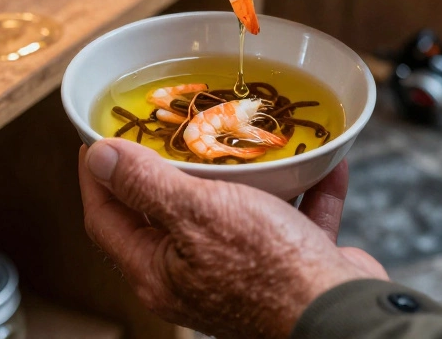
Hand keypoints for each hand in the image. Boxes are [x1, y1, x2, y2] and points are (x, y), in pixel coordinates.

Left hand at [79, 139, 387, 338]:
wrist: (343, 315)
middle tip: (172, 125)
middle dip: (171, 165)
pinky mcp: (291, 267)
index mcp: (158, 270)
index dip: (98, 175)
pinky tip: (320, 158)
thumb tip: (98, 158)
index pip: (105, 218)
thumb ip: (144, 184)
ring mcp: (242, 273)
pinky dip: (303, 187)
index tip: (98, 136)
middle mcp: (193, 276)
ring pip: (234, 210)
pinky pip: (292, 216)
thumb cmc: (268, 269)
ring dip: (244, 173)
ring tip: (246, 134)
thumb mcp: (196, 213)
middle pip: (166, 212)